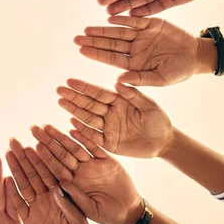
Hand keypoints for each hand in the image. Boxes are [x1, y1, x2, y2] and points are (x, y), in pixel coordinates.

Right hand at [5, 139, 90, 223]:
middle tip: (15, 141)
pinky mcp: (28, 219)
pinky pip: (18, 204)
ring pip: (24, 184)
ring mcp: (37, 206)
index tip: (35, 143)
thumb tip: (58, 188)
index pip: (50, 171)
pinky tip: (5, 180)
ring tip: (8, 153)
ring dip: (15, 169)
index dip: (43, 158)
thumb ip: (70, 205)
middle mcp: (47, 196)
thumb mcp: (79, 221)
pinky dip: (11, 193)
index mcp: (61, 193)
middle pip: (34, 173)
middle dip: (24, 157)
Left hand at [30, 125, 142, 223]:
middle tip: (34, 129)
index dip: (45, 157)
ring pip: (74, 147)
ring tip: (47, 126)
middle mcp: (80, 172)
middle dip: (47, 141)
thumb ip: (76, 198)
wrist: (129, 211)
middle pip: (60, 154)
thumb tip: (60, 185)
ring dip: (61, 137)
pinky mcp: (106, 160)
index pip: (55, 168)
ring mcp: (92, 165)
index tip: (34, 146)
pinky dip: (84, 138)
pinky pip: (94, 146)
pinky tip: (73, 129)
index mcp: (73, 184)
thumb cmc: (108, 214)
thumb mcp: (91, 210)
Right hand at [57, 79, 172, 157]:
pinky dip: (82, 131)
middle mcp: (110, 113)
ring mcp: (108, 127)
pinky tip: (71, 124)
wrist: (164, 143)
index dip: (84, 88)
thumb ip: (134, 95)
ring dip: (73, 111)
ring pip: (87, 118)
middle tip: (59, 90)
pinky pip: (93, 137)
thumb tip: (118, 82)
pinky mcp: (109, 143)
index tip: (70, 81)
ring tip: (60, 102)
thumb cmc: (159, 121)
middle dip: (74, 97)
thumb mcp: (149, 106)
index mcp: (119, 101)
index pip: (98, 93)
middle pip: (89, 104)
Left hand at [75, 16, 198, 85]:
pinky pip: (135, 21)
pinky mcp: (152, 24)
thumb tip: (119, 81)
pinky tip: (111, 18)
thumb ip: (140, 79)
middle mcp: (134, 48)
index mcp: (133, 63)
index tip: (81, 50)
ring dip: (103, 30)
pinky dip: (124, 20)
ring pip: (118, 32)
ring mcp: (141, 36)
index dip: (96, 54)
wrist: (196, 56)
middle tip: (77, 38)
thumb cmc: (178, 72)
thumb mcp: (161, 79)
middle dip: (93, 41)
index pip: (110, 58)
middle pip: (110, 44)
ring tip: (88, 29)